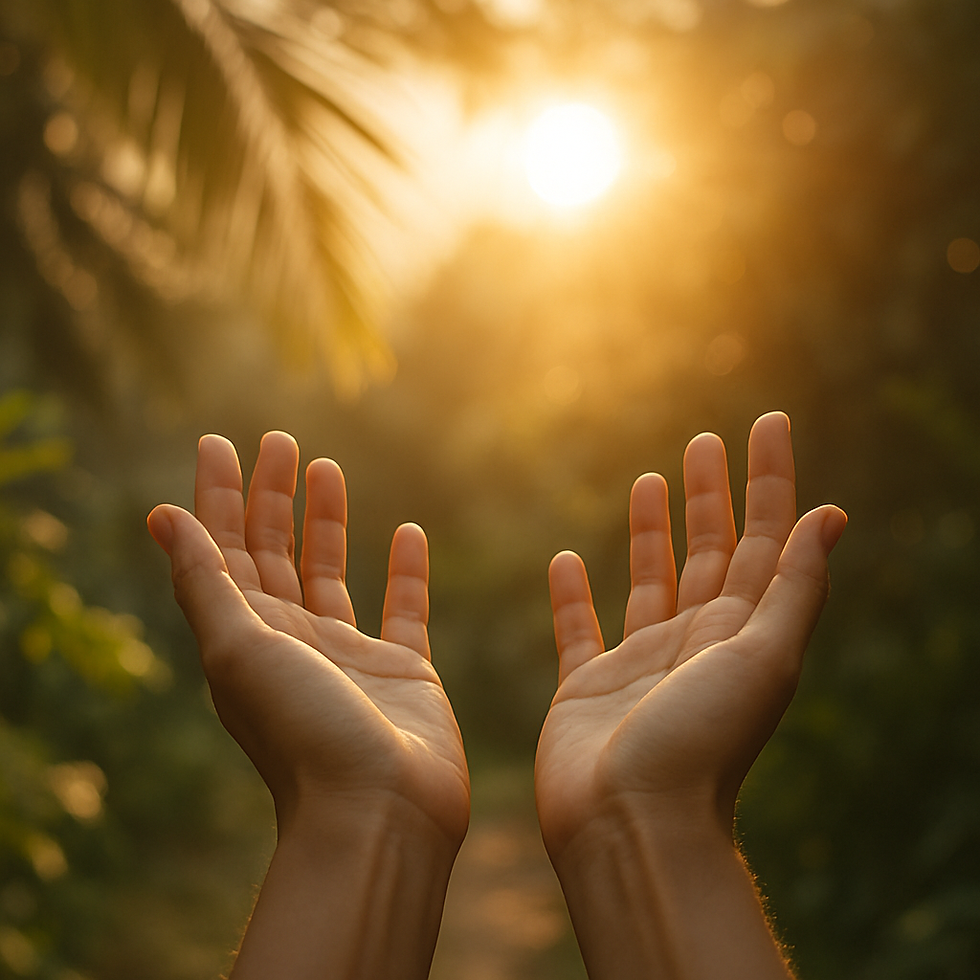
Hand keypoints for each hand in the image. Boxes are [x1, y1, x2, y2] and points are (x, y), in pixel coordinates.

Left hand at [147, 431, 468, 843]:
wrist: (379, 811)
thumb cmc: (303, 732)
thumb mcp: (238, 649)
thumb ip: (203, 581)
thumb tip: (160, 515)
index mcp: (246, 637)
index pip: (223, 551)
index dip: (217, 497)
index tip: (218, 443)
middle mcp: (292, 642)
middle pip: (275, 553)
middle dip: (272, 495)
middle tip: (279, 439)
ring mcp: (349, 656)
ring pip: (332, 572)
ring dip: (327, 520)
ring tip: (327, 467)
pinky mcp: (403, 670)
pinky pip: (404, 607)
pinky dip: (405, 570)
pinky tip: (408, 531)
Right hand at [535, 412, 845, 857]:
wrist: (631, 823)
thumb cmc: (700, 743)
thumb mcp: (764, 657)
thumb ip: (794, 587)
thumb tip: (832, 515)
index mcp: (743, 633)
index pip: (764, 539)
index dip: (770, 480)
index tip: (768, 423)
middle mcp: (697, 643)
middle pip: (710, 552)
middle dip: (710, 494)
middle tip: (703, 440)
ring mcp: (642, 664)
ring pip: (650, 580)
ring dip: (650, 531)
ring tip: (646, 480)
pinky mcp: (589, 686)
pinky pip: (580, 628)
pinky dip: (573, 595)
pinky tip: (565, 558)